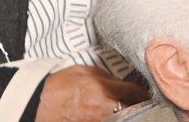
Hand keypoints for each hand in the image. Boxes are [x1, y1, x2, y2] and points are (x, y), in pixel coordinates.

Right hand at [34, 65, 148, 121]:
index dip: (144, 90)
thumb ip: (103, 75)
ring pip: (125, 118)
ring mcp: (100, 120)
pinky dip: (116, 117)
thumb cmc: (58, 85)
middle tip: (146, 102)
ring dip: (129, 113)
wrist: (40, 104)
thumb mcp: (81, 71)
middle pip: (135, 109)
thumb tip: (117, 81)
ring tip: (132, 108)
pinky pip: (112, 121)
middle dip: (141, 105)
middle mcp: (105, 107)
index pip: (134, 91)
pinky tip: (117, 114)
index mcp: (103, 88)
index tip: (148, 90)